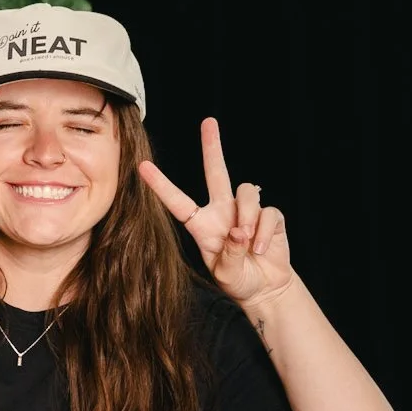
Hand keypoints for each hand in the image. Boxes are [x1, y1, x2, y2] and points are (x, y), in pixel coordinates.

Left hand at [138, 117, 292, 306]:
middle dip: (212, 146)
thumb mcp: (226, 274)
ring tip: (249, 244)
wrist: (267, 288)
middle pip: (216, 172)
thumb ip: (228, 254)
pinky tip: (261, 249)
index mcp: (202, 225)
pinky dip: (265, 232)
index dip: (160, 185)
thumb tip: (239, 230)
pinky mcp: (269, 216)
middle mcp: (222, 211)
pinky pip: (268, 212)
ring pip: (246, 192)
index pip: (178, 202)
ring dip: (248, 217)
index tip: (142, 167)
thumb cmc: (239, 280)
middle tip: (208, 122)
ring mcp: (246, 211)